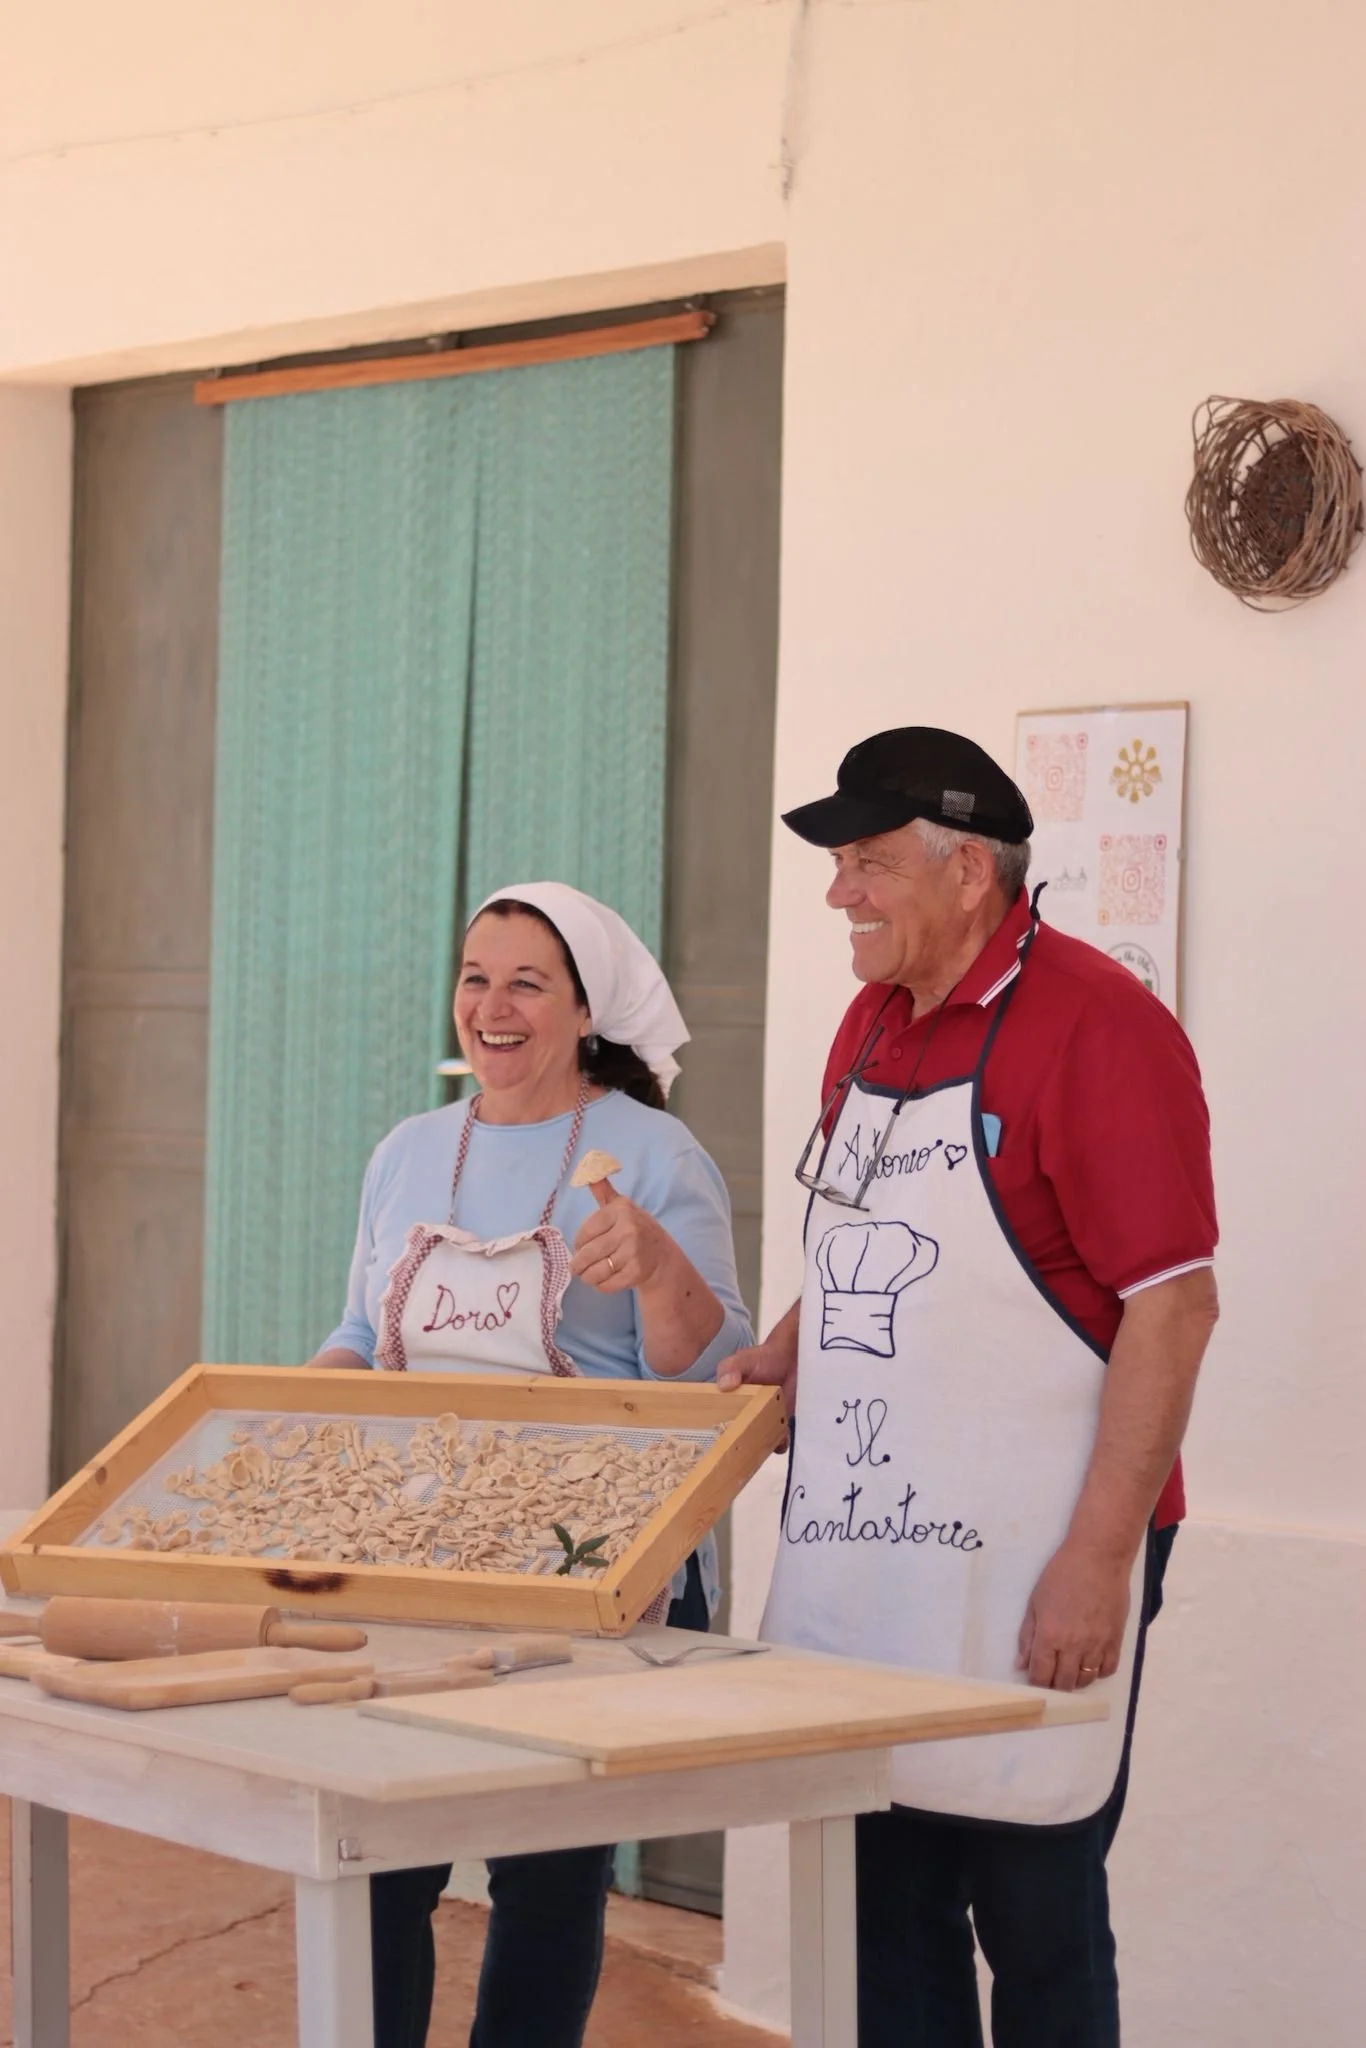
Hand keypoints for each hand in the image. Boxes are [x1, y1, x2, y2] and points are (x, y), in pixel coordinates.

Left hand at [570, 1180, 672, 1293]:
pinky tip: (602, 1280)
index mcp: (620, 1210)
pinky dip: (600, 1286)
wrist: (661, 1255)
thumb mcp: (621, 1206)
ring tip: (587, 1275)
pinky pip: (607, 1284)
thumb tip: (589, 1173)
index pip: (585, 1232)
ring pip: (595, 1271)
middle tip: (576, 1267)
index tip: (581, 1246)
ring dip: (587, 1277)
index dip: (579, 1243)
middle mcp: (628, 1229)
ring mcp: (633, 1252)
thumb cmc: (635, 1228)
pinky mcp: (636, 1272)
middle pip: (588, 1254)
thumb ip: (603, 1190)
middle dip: (578, 1264)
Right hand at [716, 1345, 797, 1451]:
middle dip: (733, 1448)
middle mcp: (742, 1416)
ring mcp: (761, 1421)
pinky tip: (779, 1443)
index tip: (711, 1445)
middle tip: (734, 1454)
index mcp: (726, 1403)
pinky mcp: (780, 1424)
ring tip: (756, 1453)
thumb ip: (731, 1368)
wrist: (793, 1359)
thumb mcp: (743, 1360)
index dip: (712, 1435)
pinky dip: (778, 1444)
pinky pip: (778, 1440)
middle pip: (735, 1438)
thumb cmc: (764, 1358)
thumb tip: (724, 1385)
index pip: (714, 1422)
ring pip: (755, 1443)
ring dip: (756, 1449)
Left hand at [1016, 1539, 1132, 1690]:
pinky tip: (1090, 1663)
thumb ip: (1027, 1636)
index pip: (1041, 1675)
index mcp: (1050, 1636)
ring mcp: (1097, 1645)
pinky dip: (1098, 1672)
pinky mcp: (1116, 1641)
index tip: (1035, 1678)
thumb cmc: (1061, 1575)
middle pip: (1063, 1683)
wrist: (1098, 1559)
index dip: (1036, 1682)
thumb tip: (1021, 1664)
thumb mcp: (1035, 1601)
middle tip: (1051, 1675)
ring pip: (1085, 1680)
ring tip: (1069, 1670)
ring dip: (1075, 1681)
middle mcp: (1074, 1646)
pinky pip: (1108, 1669)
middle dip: (1054, 1684)